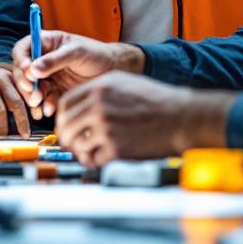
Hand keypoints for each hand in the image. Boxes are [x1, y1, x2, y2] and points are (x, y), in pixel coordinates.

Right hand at [0, 60, 30, 136]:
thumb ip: (10, 92)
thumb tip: (23, 115)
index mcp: (7, 76)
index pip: (24, 94)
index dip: (31, 110)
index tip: (35, 120)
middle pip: (14, 103)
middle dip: (21, 122)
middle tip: (22, 135)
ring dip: (1, 128)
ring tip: (1, 136)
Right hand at [11, 30, 143, 119]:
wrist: (113, 71)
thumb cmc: (96, 54)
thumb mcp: (76, 52)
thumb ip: (55, 60)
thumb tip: (33, 69)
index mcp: (46, 43)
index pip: (23, 49)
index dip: (21, 59)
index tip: (27, 69)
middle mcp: (43, 60)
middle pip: (23, 71)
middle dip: (25, 82)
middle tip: (32, 90)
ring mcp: (48, 77)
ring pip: (31, 88)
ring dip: (32, 97)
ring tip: (38, 103)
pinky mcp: (55, 92)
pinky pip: (44, 100)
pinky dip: (44, 106)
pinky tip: (48, 110)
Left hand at [55, 71, 231, 165]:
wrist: (181, 117)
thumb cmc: (157, 100)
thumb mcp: (124, 83)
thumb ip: (99, 90)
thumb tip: (80, 104)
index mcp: (99, 88)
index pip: (65, 104)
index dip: (62, 117)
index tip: (65, 125)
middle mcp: (99, 106)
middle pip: (66, 125)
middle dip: (66, 137)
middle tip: (71, 143)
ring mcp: (106, 128)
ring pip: (77, 144)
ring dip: (80, 150)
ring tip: (88, 152)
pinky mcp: (116, 148)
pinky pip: (93, 159)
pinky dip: (94, 161)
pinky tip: (100, 158)